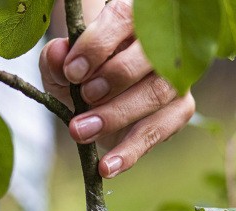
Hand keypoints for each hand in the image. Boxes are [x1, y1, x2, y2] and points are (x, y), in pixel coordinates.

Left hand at [40, 0, 194, 177]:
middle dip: (111, 81)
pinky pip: (159, 132)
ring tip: (81, 132)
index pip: (123, 20)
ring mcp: (174, 78)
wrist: (96, 100)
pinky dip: (130, 151)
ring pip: (156, 93)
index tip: (72, 72)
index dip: (97, 45)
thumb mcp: (61, 69)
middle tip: (82, 100)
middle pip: (147, 57)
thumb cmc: (81, 76)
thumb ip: (56, 60)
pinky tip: (107, 166)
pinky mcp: (180, 110)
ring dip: (116, 116)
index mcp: (131, 22)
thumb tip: (57, 54)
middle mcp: (160, 46)